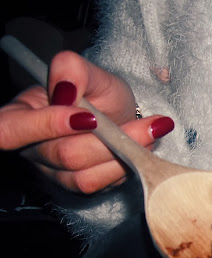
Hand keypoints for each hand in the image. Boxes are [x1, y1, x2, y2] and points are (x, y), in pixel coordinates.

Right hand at [0, 50, 173, 192]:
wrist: (121, 115)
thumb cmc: (99, 94)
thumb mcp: (91, 73)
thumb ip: (73, 70)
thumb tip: (66, 87)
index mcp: (20, 116)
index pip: (10, 131)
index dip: (45, 126)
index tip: (88, 116)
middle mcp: (33, 150)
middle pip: (63, 155)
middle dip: (107, 139)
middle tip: (146, 124)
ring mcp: (56, 173)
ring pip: (86, 176)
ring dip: (124, 153)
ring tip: (152, 131)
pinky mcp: (80, 187)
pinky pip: (102, 185)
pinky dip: (129, 165)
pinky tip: (144, 146)